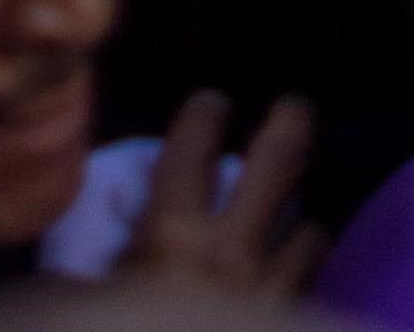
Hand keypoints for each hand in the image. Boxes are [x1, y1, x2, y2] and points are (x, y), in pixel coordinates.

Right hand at [117, 90, 323, 296]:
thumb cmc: (130, 328)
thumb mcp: (99, 281)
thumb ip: (114, 228)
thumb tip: (116, 173)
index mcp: (169, 235)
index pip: (192, 148)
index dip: (203, 116)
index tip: (211, 104)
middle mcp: (229, 251)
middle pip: (277, 161)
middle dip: (288, 124)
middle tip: (293, 108)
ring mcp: (271, 287)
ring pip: (306, 226)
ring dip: (295, 218)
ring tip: (287, 214)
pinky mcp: (298, 311)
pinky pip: (314, 272)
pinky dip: (303, 261)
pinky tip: (293, 264)